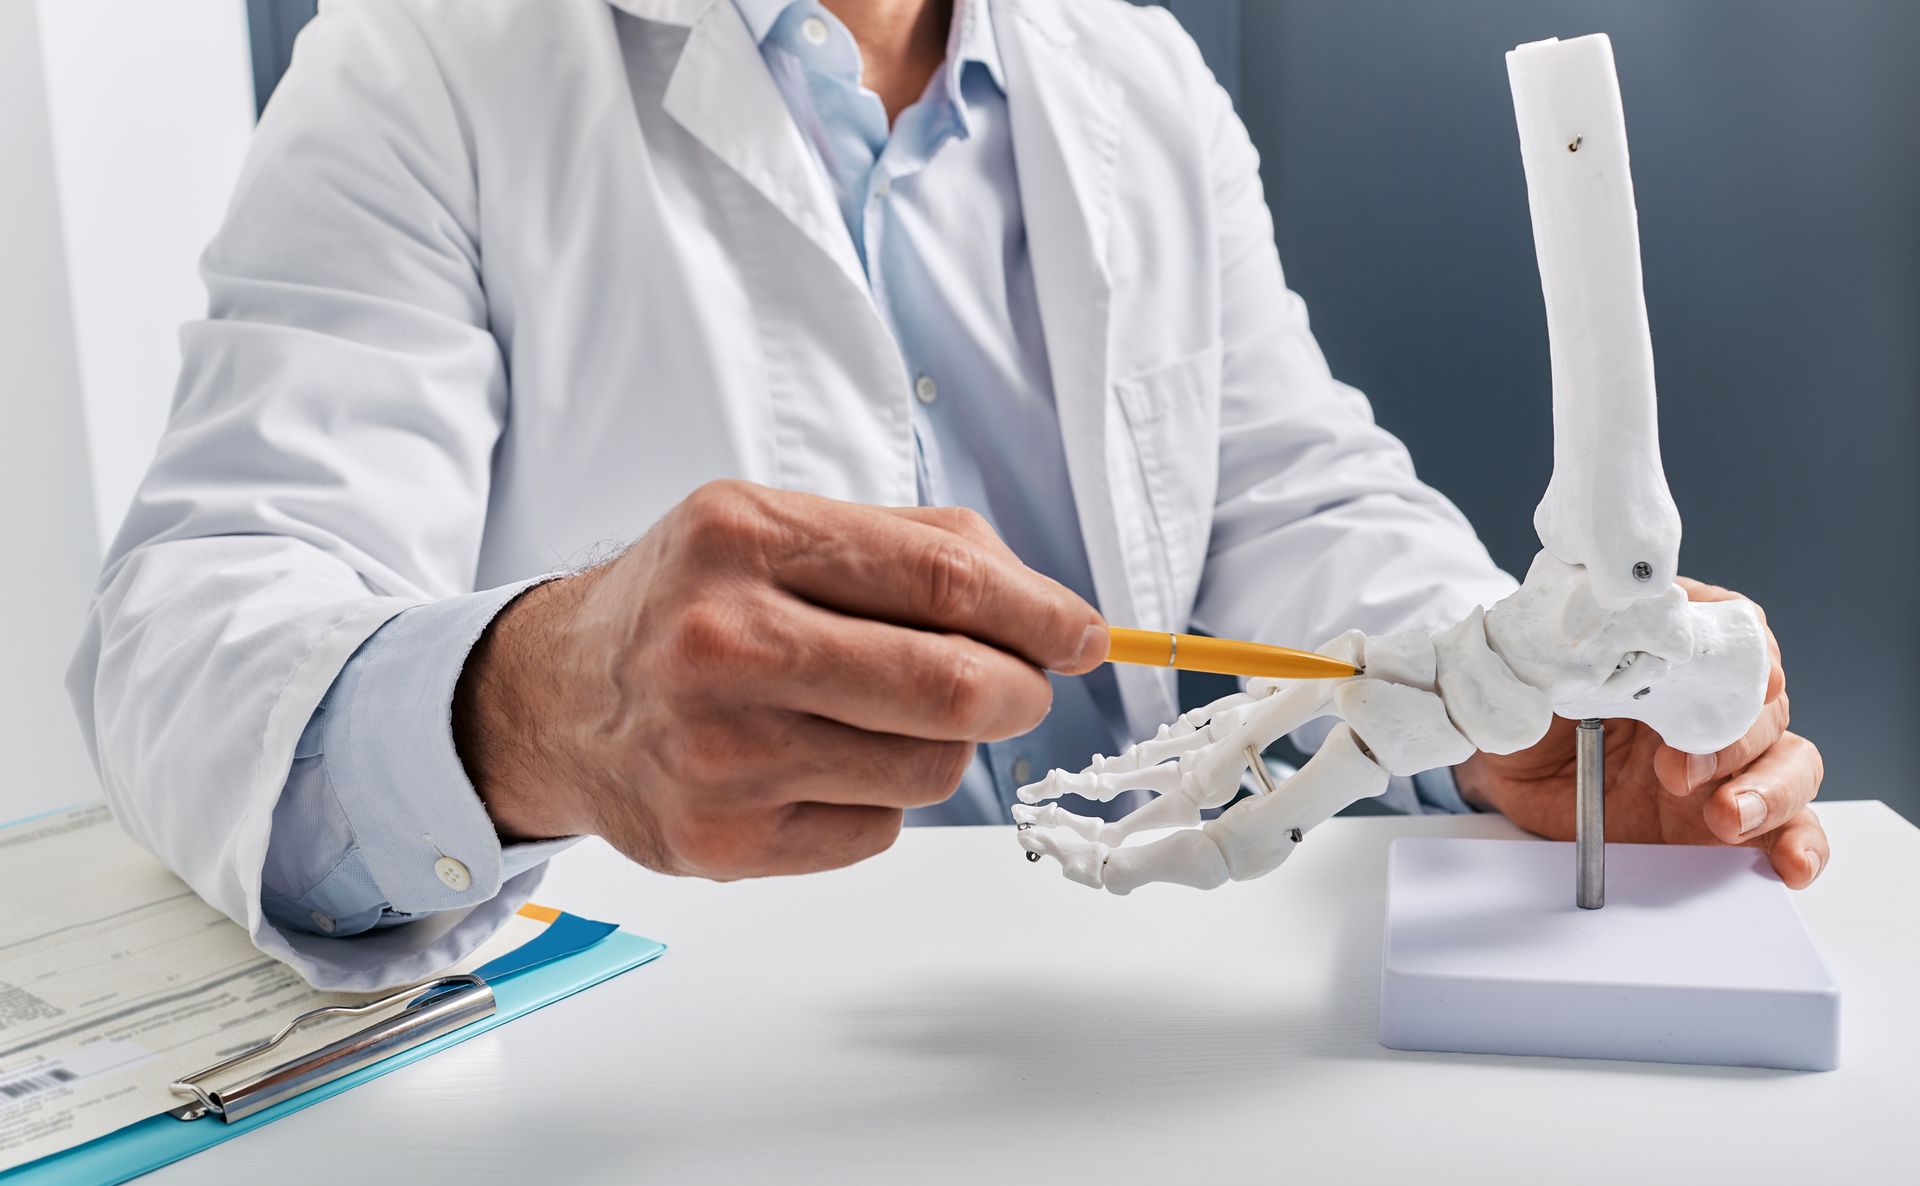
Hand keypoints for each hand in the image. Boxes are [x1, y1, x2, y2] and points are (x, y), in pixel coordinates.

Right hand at [454, 480, 1106, 878]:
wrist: (558, 699)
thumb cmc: (689, 604)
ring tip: (886, 717)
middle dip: (1020, 691)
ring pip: (929, 769)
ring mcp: (719, 754)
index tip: (1082, 634)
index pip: (941, 578)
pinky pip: (878, 829)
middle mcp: (724, 644)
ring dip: (944, 746)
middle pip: (951, 687)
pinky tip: (821, 762)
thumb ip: (912, 547)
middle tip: (1023, 688)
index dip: (1038, 612)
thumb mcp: (775, 527)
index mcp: (745, 538)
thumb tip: (1045, 610)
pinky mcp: (722, 843)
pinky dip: (880, 797)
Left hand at [1454, 578, 1826, 887]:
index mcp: (1672, 650)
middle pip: (1766, 705)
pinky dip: (1799, 845)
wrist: (1506, 769)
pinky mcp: (1726, 817)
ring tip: (1726, 817)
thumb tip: (1577, 652)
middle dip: (1735, 737)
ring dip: (1771, 790)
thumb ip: (1560, 655)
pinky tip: (1790, 864)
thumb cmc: (1526, 704)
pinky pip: (1785, 830)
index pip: (1737, 632)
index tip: (1749, 678)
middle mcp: (1710, 701)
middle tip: (1680, 768)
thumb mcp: (1531, 669)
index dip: (1749, 653)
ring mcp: (1726, 761)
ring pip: (1792, 763)